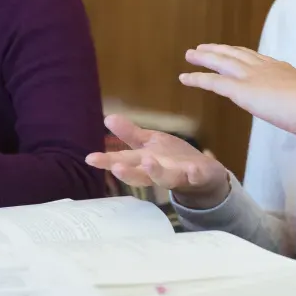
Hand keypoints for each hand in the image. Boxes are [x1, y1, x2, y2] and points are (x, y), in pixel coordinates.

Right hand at [86, 115, 230, 209]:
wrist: (204, 176)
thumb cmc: (172, 159)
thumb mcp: (149, 144)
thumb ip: (129, 134)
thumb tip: (107, 117)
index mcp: (145, 163)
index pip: (123, 162)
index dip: (106, 161)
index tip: (90, 159)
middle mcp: (158, 172)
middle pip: (140, 174)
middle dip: (128, 172)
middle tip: (116, 167)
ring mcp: (178, 175)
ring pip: (165, 178)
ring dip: (156, 171)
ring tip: (149, 161)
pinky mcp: (198, 176)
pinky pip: (195, 176)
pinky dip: (193, 174)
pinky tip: (191, 169)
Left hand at [181, 44, 295, 136]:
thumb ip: (294, 99)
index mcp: (280, 67)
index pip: (255, 57)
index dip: (239, 53)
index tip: (231, 51)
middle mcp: (263, 67)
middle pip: (234, 54)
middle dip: (218, 50)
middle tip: (203, 47)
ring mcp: (251, 76)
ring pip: (221, 62)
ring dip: (204, 57)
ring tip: (190, 55)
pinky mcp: (241, 90)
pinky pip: (213, 82)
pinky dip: (197, 79)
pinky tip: (185, 78)